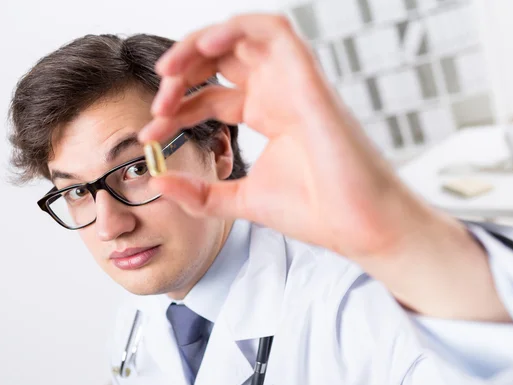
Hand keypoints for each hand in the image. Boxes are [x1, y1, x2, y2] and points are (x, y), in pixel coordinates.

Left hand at [139, 14, 409, 255]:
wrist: (361, 227)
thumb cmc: (317, 212)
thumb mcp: (241, 201)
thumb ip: (199, 193)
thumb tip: (157, 181)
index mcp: (267, 115)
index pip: (210, 96)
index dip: (176, 110)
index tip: (151, 134)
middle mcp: (278, 93)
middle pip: (220, 59)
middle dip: (181, 72)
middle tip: (159, 103)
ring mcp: (294, 83)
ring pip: (240, 36)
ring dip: (198, 45)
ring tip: (169, 73)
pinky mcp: (309, 79)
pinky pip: (273, 31)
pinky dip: (235, 29)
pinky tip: (203, 48)